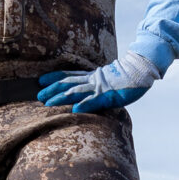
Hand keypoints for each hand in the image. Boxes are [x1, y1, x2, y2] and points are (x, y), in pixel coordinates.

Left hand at [38, 52, 159, 114]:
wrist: (140, 70)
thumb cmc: (127, 76)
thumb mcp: (108, 78)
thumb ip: (97, 83)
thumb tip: (89, 90)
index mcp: (92, 76)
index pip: (69, 75)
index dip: (54, 77)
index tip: (41, 80)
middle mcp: (92, 81)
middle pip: (67, 84)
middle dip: (51, 90)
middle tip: (38, 96)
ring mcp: (99, 88)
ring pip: (75, 92)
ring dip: (60, 98)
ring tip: (47, 104)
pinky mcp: (108, 96)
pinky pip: (94, 101)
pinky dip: (84, 105)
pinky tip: (74, 110)